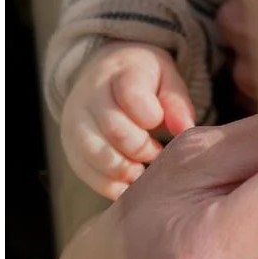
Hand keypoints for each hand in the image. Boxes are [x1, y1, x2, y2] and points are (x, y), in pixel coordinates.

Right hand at [60, 42, 196, 199]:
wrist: (100, 77)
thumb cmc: (142, 80)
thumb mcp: (165, 77)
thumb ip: (176, 102)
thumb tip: (185, 129)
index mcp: (118, 73)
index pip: (131, 95)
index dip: (152, 116)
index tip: (160, 122)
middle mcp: (90, 97)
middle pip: (116, 131)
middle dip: (143, 148)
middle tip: (158, 152)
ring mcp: (75, 124)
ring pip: (98, 155)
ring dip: (127, 170)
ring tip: (145, 170)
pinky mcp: (71, 148)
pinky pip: (87, 174)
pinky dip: (112, 186)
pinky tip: (130, 184)